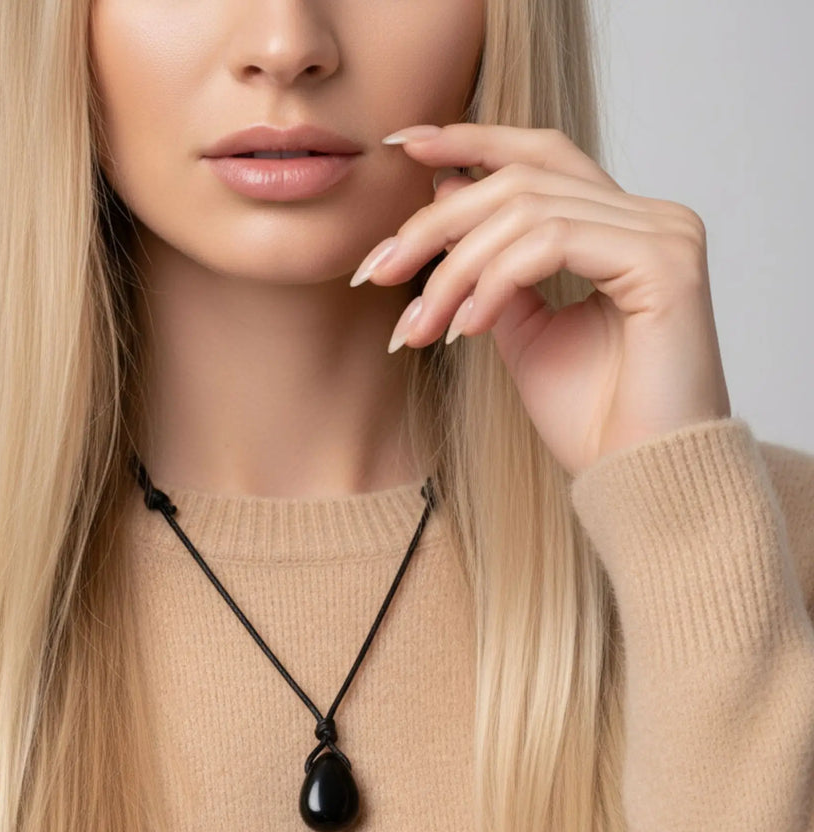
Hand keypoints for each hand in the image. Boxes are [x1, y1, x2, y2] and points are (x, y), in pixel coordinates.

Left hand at [351, 123, 732, 476]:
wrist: (638, 484)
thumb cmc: (591, 421)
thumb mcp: (522, 333)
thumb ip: (491, 268)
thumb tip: (444, 195)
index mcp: (620, 227)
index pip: (541, 157)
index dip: (472, 140)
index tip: (403, 147)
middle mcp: (649, 217)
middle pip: (520, 179)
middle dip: (435, 224)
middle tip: (376, 271)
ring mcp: (663, 233)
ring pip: (526, 211)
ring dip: (454, 270)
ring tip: (417, 327)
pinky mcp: (663, 261)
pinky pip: (550, 243)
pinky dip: (494, 281)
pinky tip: (465, 329)